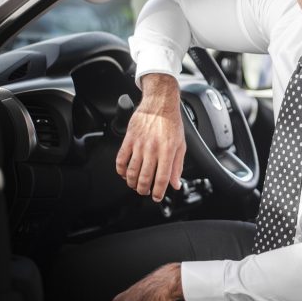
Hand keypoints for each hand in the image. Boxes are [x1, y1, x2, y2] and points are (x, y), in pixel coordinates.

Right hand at [115, 73, 185, 200]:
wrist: (159, 103)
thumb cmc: (172, 123)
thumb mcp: (181, 145)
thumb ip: (177, 166)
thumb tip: (176, 184)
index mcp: (168, 151)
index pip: (162, 178)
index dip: (159, 191)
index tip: (157, 197)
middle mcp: (153, 149)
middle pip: (145, 177)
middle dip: (144, 190)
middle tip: (144, 192)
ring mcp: (139, 144)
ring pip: (132, 171)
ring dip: (132, 182)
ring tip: (135, 185)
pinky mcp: (129, 139)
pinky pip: (121, 159)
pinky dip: (120, 170)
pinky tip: (124, 173)